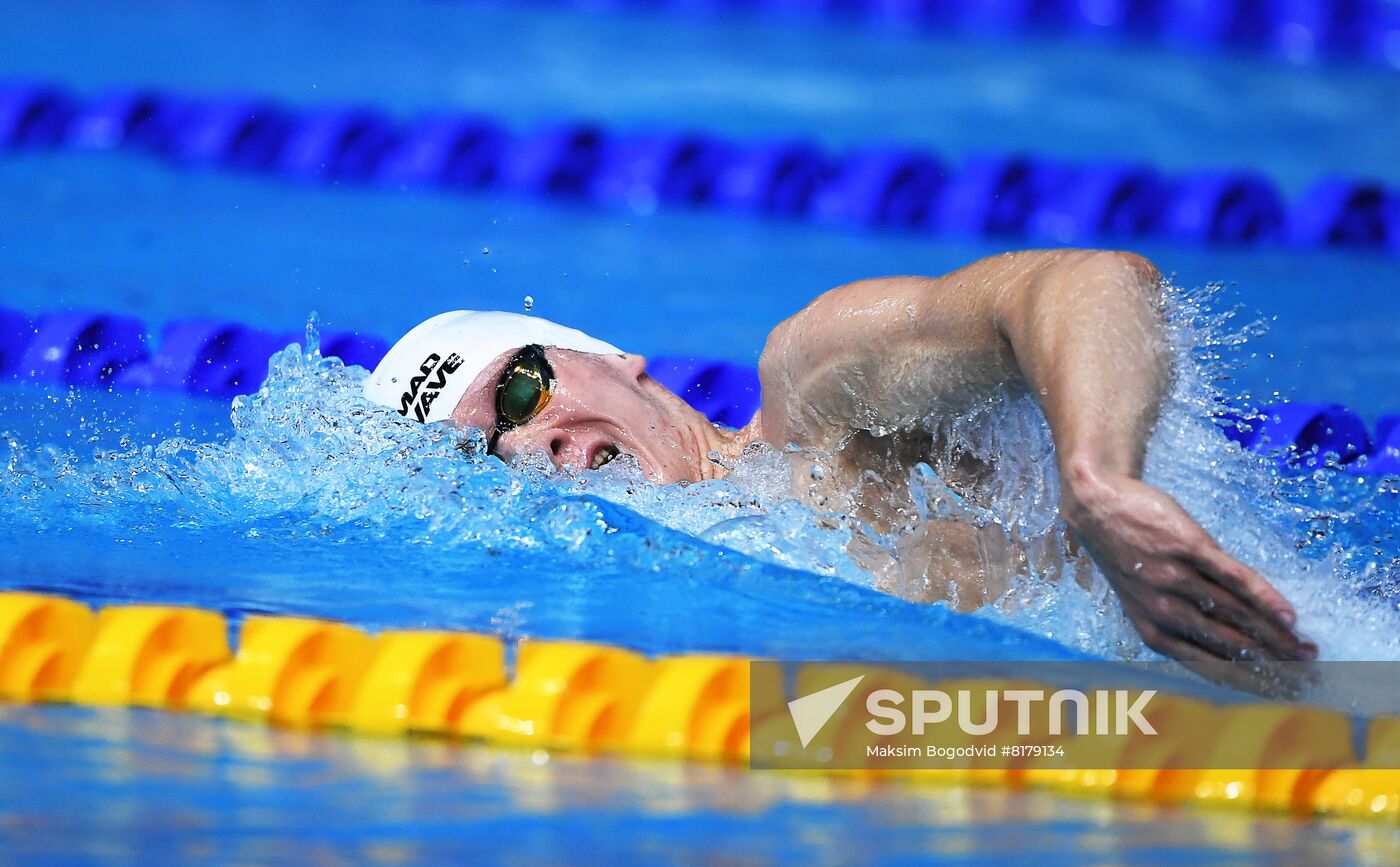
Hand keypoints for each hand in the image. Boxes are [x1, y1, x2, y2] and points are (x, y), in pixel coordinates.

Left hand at [1061, 463, 1316, 687]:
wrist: (1097, 505)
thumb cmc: (1125, 556)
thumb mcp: (1142, 600)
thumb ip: (1178, 624)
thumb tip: (1228, 648)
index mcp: (1153, 631)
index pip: (1208, 663)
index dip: (1247, 679)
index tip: (1279, 691)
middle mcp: (1164, 609)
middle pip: (1228, 643)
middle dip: (1270, 663)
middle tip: (1306, 676)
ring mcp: (1176, 577)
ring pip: (1235, 613)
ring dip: (1275, 635)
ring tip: (1306, 649)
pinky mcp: (1187, 546)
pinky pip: (1232, 577)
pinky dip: (1262, 597)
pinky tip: (1286, 614)